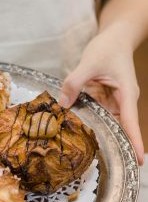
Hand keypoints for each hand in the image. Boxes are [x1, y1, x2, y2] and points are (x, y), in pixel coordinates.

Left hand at [58, 29, 143, 164]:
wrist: (114, 37)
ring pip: (107, 120)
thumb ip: (75, 82)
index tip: (138, 162)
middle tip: (105, 164)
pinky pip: (98, 111)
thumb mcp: (89, 63)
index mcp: (126, 93)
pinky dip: (89, 117)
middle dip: (113, 143)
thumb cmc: (108, 47)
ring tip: (83, 147)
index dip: (134, 142)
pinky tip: (76, 125)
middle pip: (119, 126)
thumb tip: (63, 103)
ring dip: (97, 130)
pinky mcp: (106, 97)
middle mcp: (123, 100)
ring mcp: (115, 100)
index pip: (130, 122)